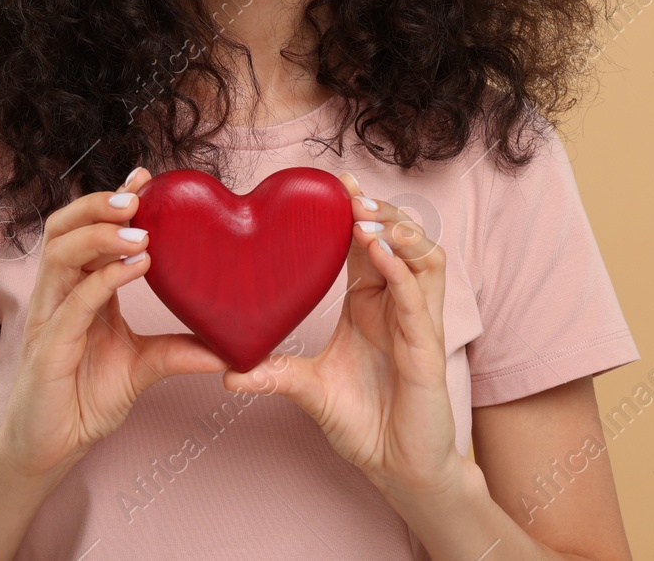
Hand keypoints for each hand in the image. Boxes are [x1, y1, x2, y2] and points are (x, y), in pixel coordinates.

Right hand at [0, 167, 229, 482]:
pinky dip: (103, 280)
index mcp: (78, 290)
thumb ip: (180, 350)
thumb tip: (232, 348)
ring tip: (140, 230)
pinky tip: (135, 268)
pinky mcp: (49, 350)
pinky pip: (72, 304)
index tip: (145, 177)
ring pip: (59, 255)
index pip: (86, 230)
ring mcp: (49, 320)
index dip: (110, 200)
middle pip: (61, 229)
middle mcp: (58, 296)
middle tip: (138, 195)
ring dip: (100, 235)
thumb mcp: (144, 368)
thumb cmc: (86, 400)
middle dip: (97, 204)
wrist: (54, 448)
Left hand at [220, 174, 473, 500]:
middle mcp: (398, 306)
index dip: (356, 212)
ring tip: (364, 217)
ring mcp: (417, 325)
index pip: (368, 244)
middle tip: (349, 191)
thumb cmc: (365, 423)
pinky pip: (418, 300)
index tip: (335, 183)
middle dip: (379, 211)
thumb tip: (226, 370)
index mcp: (372, 305)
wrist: (397, 470)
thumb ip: (273, 373)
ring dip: (397, 232)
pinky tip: (378, 252)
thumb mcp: (309, 390)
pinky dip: (400, 271)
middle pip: (400, 240)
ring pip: (424, 259)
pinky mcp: (427, 350)